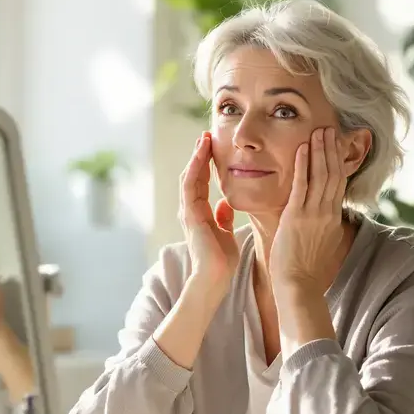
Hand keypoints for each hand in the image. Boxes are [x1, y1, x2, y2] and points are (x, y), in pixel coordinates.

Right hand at [180, 131, 238, 288]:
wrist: (215, 278)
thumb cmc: (222, 261)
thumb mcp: (225, 233)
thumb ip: (223, 218)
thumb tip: (226, 204)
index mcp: (199, 213)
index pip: (200, 182)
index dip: (206, 164)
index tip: (213, 147)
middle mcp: (190, 210)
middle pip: (192, 175)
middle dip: (199, 155)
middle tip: (206, 135)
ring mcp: (187, 211)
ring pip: (189, 176)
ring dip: (196, 157)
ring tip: (204, 138)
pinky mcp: (189, 214)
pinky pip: (190, 184)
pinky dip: (195, 167)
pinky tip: (202, 153)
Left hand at [270, 127, 346, 291]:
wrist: (298, 286)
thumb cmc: (305, 270)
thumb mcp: (322, 243)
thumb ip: (324, 226)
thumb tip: (326, 219)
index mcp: (333, 218)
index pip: (339, 183)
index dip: (338, 161)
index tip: (336, 143)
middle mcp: (327, 213)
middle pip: (333, 174)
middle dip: (332, 150)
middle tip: (330, 128)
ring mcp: (313, 214)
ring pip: (321, 175)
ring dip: (320, 151)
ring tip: (319, 131)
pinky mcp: (297, 217)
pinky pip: (302, 186)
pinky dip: (303, 165)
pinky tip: (302, 148)